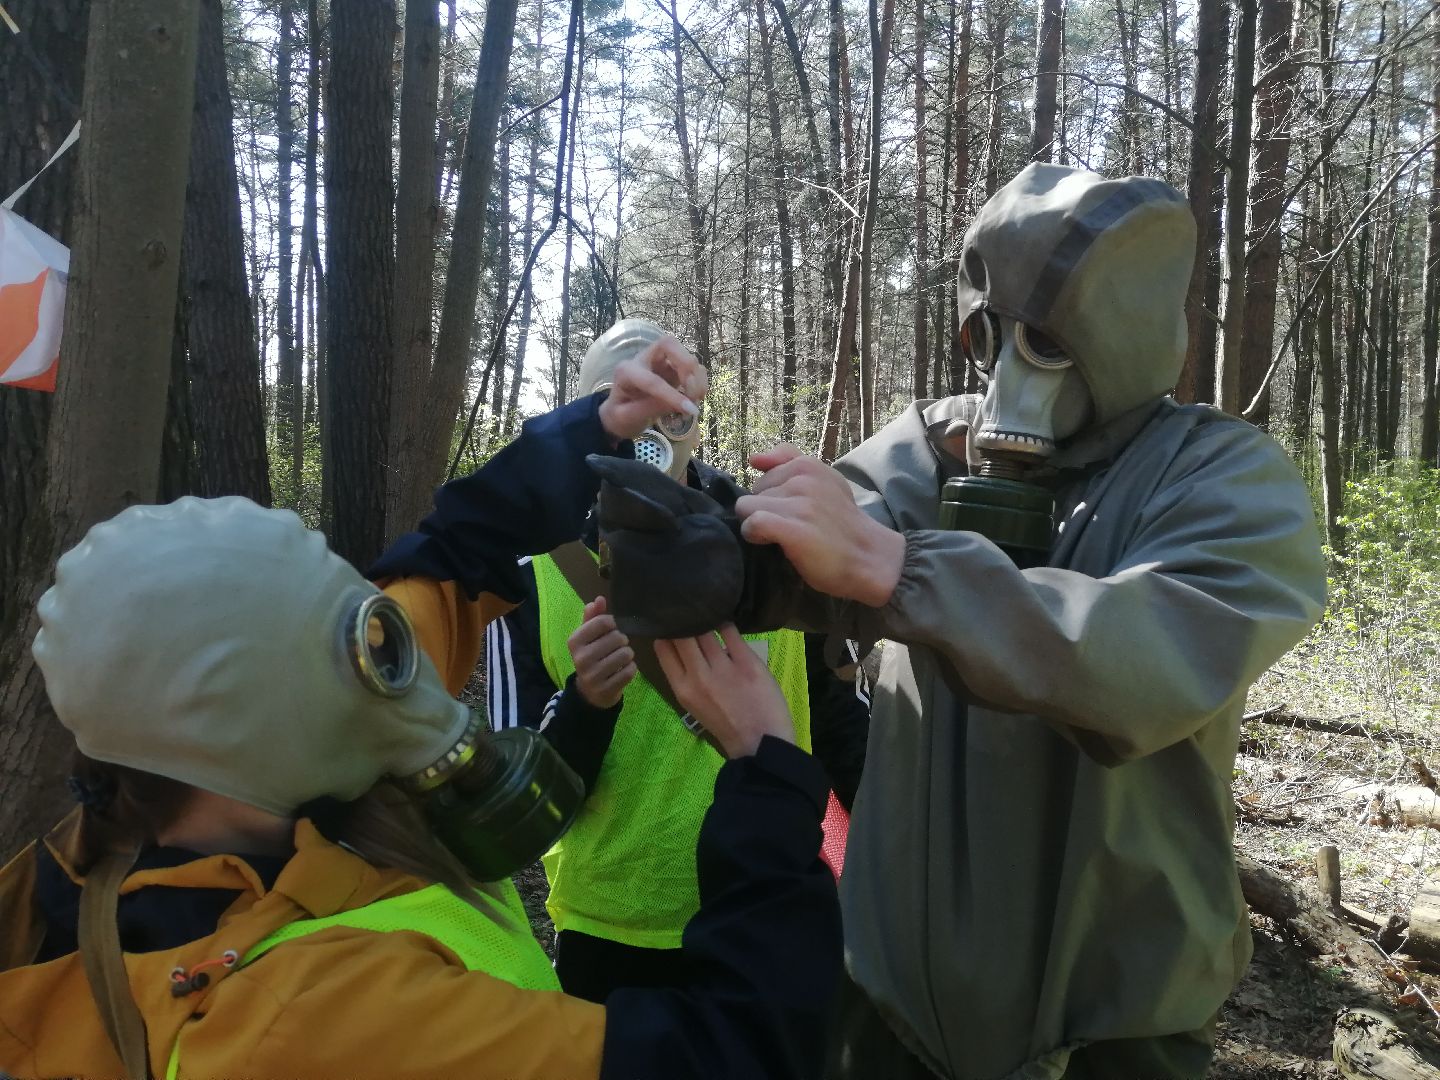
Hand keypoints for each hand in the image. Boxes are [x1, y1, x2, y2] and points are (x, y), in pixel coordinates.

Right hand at [567, 596, 635, 708]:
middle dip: (622, 640)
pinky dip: (631, 668)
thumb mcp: (587, 637)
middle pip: (617, 638)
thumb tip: (599, 599)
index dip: (613, 623)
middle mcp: (581, 658)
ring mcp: (593, 676)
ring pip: (626, 654)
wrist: (590, 692)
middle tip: (617, 646)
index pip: (603, 622)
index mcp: (574, 641)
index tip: (611, 629)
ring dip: (628, 654)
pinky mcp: (607, 689)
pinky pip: (630, 671)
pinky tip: (622, 670)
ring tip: (621, 658)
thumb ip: (593, 617)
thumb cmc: (591, 657)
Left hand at [597, 335, 707, 443]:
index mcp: (626, 371)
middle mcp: (643, 360)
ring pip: (683, 353)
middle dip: (686, 366)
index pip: (652, 379)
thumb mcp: (628, 418)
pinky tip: (696, 395)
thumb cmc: (620, 417)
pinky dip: (699, 378)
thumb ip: (651, 409)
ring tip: (696, 399)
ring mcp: (659, 361)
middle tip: (694, 393)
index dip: (672, 394)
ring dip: (696, 375)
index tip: (690, 410)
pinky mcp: (672, 368)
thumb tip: (682, 405)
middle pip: (669, 344)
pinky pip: (691, 365)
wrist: (619, 415)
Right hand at [654, 624, 793, 758]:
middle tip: (687, 609)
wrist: (760, 743)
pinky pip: (730, 632)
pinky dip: (725, 624)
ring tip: (705, 610)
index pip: (664, 649)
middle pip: (683, 635)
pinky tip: (724, 621)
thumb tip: (680, 646)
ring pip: (705, 631)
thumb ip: (686, 678)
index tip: (671, 622)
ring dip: (704, 619)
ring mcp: (724, 668)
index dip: (666, 632)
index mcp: (682, 689)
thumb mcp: (694, 706)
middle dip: (683, 620)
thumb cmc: (726, 725)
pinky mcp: (747, 662)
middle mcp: (699, 676)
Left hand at [735, 444, 904, 607]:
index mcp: (808, 466)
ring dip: (757, 525)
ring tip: (782, 536)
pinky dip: (754, 535)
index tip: (791, 513)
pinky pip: (753, 523)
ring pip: (746, 508)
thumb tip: (752, 458)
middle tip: (791, 526)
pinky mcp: (793, 528)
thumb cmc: (842, 524)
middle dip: (764, 510)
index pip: (763, 477)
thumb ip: (789, 463)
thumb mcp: (824, 482)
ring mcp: (799, 503)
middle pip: (752, 493)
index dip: (771, 499)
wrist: (870, 557)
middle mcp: (802, 479)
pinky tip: (772, 543)